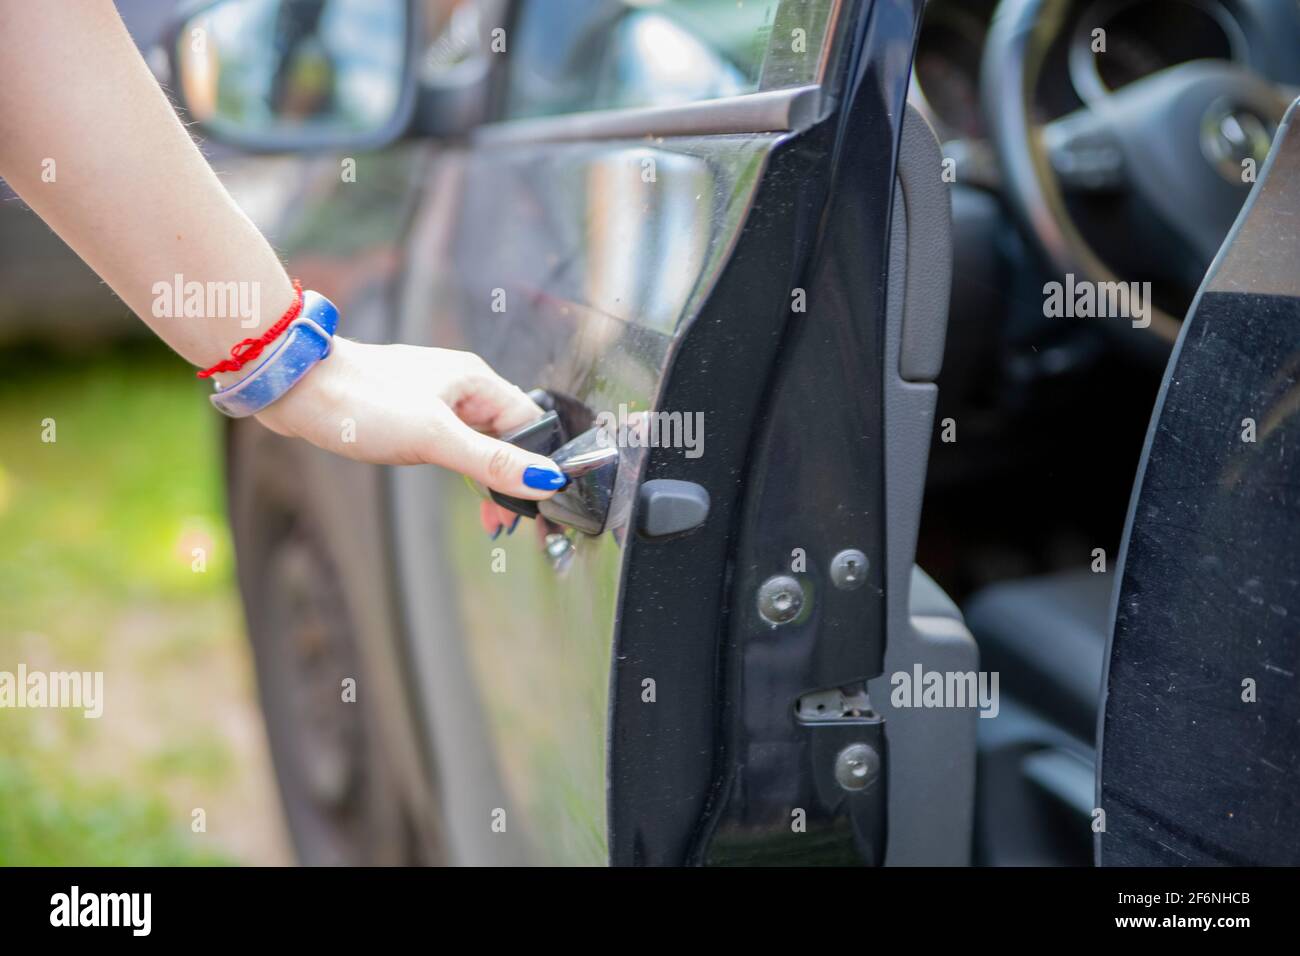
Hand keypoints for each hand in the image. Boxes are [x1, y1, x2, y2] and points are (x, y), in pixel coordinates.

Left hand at [254, 338, 565, 507]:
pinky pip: (454, 443)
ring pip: (481, 442)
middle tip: (514, 523)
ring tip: (493, 519)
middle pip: (509, 436)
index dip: (539, 465)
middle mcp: (461, 386)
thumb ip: (491, 461)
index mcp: (476, 380)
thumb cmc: (360, 401)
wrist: (296, 387)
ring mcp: (435, 398)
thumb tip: (545, 479)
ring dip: (490, 479)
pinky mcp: (411, 413)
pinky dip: (464, 470)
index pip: (529, 425)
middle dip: (516, 479)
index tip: (540, 507)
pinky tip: (463, 491)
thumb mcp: (433, 437)